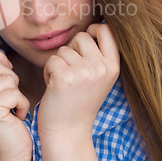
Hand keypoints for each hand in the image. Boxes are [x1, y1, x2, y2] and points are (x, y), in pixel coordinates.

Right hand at [0, 50, 32, 160]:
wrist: (13, 154)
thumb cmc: (11, 122)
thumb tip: (0, 54)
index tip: (8, 75)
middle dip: (11, 78)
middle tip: (11, 98)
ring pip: (7, 78)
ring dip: (18, 93)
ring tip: (13, 109)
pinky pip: (15, 93)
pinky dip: (23, 104)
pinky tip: (17, 117)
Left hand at [37, 23, 119, 141]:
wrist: (68, 132)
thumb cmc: (79, 103)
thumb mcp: (98, 78)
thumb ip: (97, 56)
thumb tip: (93, 27)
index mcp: (113, 67)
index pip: (107, 30)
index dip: (93, 31)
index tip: (84, 44)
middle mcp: (101, 68)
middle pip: (81, 36)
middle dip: (71, 50)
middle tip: (71, 72)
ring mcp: (84, 72)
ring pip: (64, 49)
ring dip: (58, 64)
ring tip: (63, 83)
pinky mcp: (65, 77)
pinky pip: (52, 60)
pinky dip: (48, 72)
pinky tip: (54, 87)